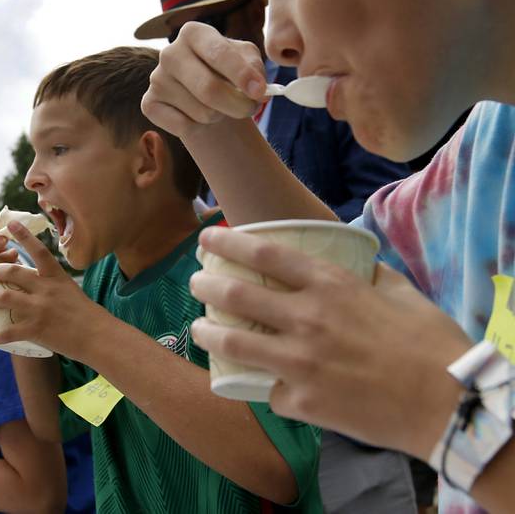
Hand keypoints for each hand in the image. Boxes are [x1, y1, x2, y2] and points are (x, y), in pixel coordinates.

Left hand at [0, 221, 111, 360]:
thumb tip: (33, 282)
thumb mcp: (69, 289)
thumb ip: (51, 283)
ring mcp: (39, 309)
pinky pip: (9, 331)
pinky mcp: (35, 329)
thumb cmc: (86, 313)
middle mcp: (45, 289)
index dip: (23, 235)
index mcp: (56, 276)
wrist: (97, 335)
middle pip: (13, 272)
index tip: (10, 223)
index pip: (38, 250)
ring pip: (4, 298)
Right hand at [141, 21, 265, 140]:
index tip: (260, 92)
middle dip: (237, 105)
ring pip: (201, 112)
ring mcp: (156, 79)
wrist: (205, 96)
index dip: (242, 75)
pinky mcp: (149, 104)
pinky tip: (196, 115)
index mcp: (193, 33)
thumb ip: (254, 68)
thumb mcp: (247, 61)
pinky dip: (198, 127)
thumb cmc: (228, 73)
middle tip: (249, 108)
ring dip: (219, 115)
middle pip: (209, 89)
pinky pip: (183, 126)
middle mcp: (169, 53)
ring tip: (218, 106)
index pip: (218, 54)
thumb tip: (256, 88)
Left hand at [188, 226, 469, 459]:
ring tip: (199, 329)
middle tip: (195, 283)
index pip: (263, 255)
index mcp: (330, 285)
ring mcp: (299, 362)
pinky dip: (267, 385)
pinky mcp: (300, 401)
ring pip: (232, 345)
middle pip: (235, 295)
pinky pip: (269, 390)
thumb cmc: (429, 343)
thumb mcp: (399, 291)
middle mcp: (307, 318)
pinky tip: (267, 384)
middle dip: (205, 285)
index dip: (226, 243)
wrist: (447, 405)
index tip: (206, 239)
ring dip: (206, 333)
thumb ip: (367, 275)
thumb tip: (353, 264)